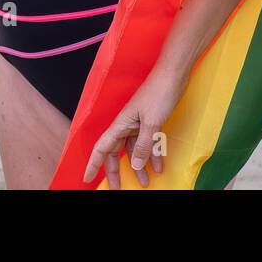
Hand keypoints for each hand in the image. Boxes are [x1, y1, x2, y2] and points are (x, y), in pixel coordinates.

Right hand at [84, 64, 188, 186]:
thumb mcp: (152, 122)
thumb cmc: (159, 93)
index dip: (93, 164)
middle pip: (116, 152)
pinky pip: (148, 142)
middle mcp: (127, 125)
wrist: (174, 73)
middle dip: (116, 171)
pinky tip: (159, 166)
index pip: (102, 148)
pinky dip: (153, 154)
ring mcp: (139, 123)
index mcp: (121, 124)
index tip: (87, 179)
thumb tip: (134, 165)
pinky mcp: (151, 120)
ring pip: (134, 149)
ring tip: (145, 182)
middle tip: (118, 188)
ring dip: (139, 166)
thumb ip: (143, 144)